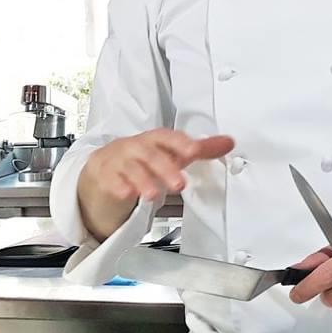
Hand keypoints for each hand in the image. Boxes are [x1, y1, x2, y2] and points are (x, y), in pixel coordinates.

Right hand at [77, 131, 234, 239]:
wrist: (103, 170)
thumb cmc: (139, 160)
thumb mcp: (168, 153)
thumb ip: (199, 150)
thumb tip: (228, 143)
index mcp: (152, 140)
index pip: (166, 137)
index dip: (180, 143)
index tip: (194, 150)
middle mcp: (134, 148)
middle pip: (149, 154)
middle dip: (164, 168)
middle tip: (179, 183)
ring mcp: (117, 161)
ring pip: (130, 168)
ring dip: (143, 181)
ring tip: (153, 195)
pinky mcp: (104, 177)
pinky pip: (110, 180)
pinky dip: (118, 187)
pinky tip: (126, 194)